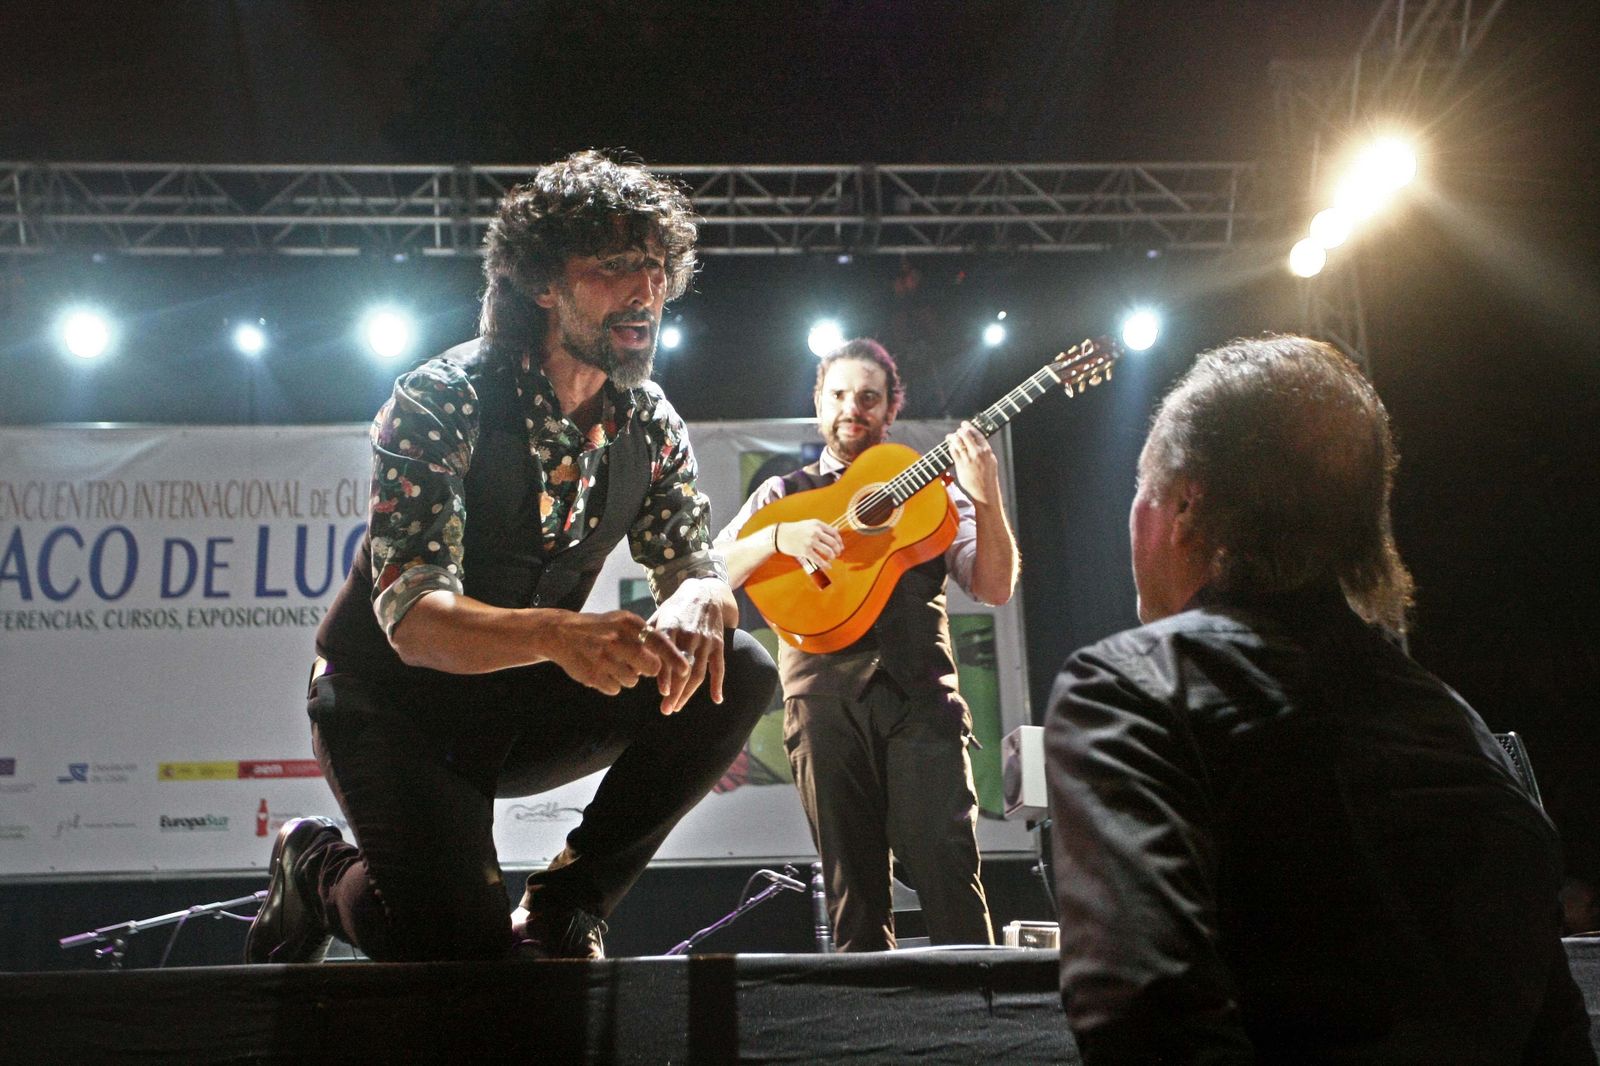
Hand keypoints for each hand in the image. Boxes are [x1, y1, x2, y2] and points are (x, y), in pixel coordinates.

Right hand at [544, 610, 664, 694]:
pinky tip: (601, 670)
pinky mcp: (593, 675)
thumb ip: (643, 635)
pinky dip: (611, 684)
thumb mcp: (621, 622)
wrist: (561, 633)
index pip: (659, 641)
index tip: (686, 670)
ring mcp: (604, 658)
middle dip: (648, 670)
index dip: (674, 658)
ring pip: (632, 681)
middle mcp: (617, 639)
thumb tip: (668, 657)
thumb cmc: (599, 628)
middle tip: (637, 664)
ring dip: (627, 676)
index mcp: (628, 623)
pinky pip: (615, 689)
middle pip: (650, 667)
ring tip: (611, 663)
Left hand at [647, 577, 735, 714]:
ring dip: (689, 693)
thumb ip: (646, 639)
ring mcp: (706, 641)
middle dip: (676, 692)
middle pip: (684, 669)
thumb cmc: (675, 609)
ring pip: (699, 672)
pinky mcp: (718, 644)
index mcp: (671, 627)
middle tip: (667, 709)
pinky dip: (718, 684)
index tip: (663, 693)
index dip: (667, 675)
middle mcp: (689, 635)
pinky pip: (719, 667)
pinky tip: (717, 699)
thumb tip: (632, 665)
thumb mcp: (658, 618)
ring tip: (677, 707)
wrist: (704, 593)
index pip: (668, 655)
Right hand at [774, 519, 844, 570]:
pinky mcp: (805, 551)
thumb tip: (836, 530)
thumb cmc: (795, 530)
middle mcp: (815, 531)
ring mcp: (810, 541)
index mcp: (817, 524)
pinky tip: (828, 566)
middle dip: (837, 550)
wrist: (780, 535)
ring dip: (832, 556)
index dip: (839, 541)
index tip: (841, 546)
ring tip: (832, 558)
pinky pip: (819, 559)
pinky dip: (826, 564)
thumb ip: (821, 528)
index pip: (834, 533)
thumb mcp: (809, 524)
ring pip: (828, 551)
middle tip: (837, 554)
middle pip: (833, 542)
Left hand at [948, 421, 999, 506]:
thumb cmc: (988, 476)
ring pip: (958, 441)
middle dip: (960, 430)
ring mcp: (969, 459)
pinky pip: (953, 451)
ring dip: (952, 437)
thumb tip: (978, 439)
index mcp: (987, 450)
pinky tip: (950, 445)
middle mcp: (978, 453)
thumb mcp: (991, 460)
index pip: (976, 433)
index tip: (964, 424)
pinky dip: (950, 446)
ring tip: (950, 437)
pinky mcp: (961, 465)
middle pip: (966, 434)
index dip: (969, 426)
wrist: (985, 490)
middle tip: (957, 431)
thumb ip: (984, 449)